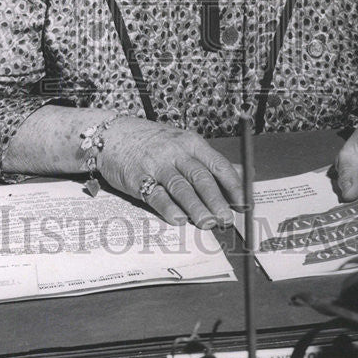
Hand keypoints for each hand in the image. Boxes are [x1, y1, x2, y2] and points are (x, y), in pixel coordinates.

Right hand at [97, 118, 243, 228]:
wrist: (113, 135)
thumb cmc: (152, 142)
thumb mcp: (183, 143)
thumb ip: (210, 160)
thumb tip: (242, 172)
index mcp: (191, 143)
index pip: (217, 164)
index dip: (233, 185)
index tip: (244, 203)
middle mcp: (175, 152)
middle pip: (201, 177)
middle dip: (216, 200)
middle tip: (227, 219)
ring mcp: (156, 164)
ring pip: (181, 187)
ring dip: (196, 207)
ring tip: (208, 223)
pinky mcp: (137, 178)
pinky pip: (155, 195)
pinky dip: (168, 208)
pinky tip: (178, 220)